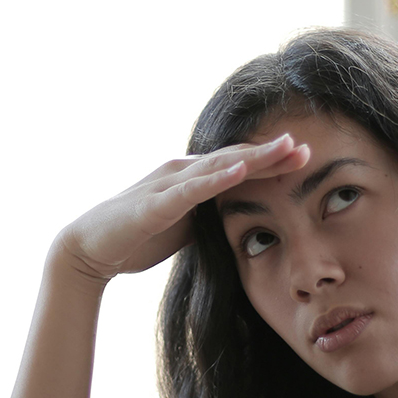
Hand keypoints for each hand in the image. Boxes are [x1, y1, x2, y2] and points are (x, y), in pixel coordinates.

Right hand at [56, 135, 309, 285]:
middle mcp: (181, 172)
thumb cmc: (135, 237)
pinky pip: (191, 190)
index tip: (307, 159)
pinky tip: (240, 171)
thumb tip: (239, 222)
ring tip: (284, 148)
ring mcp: (168, 185)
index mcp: (190, 179)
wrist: (89, 250)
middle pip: (234, 159)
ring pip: (217, 167)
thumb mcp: (184, 227)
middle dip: (272, 154)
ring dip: (252, 157)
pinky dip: (216, 179)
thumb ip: (209, 217)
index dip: (271, 162)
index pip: (238, 166)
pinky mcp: (155, 204)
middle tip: (307, 147)